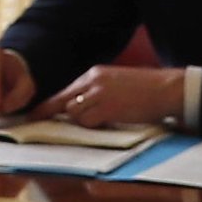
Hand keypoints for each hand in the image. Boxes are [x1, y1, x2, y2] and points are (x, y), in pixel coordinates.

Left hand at [46, 62, 187, 126]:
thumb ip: (98, 92)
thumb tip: (80, 108)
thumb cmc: (147, 90)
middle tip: (45, 125)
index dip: (49, 106)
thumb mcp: (117, 83)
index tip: (35, 115)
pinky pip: (88, 122)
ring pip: (75, 114)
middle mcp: (93, 81)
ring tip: (103, 121)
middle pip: (64, 102)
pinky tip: (109, 123)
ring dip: (83, 122)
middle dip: (57, 117)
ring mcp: (99, 94)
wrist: (167, 89)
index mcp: (95, 74)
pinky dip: (93, 127)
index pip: (65, 91)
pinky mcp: (107, 108)